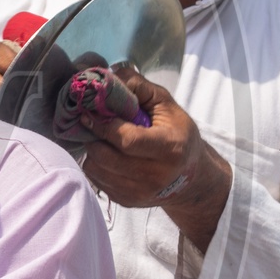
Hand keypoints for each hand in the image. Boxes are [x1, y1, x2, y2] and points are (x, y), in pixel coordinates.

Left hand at [79, 66, 232, 251]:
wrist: (190, 177)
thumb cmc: (177, 133)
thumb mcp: (166, 104)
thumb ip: (138, 87)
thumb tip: (108, 76)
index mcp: (170, 149)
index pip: (126, 140)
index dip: (103, 126)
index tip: (89, 114)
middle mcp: (156, 176)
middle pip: (106, 157)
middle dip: (94, 138)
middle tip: (93, 126)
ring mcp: (141, 193)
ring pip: (96, 170)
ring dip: (92, 152)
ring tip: (102, 141)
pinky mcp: (128, 202)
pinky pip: (97, 181)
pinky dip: (96, 166)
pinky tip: (107, 156)